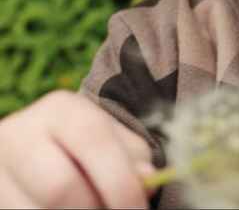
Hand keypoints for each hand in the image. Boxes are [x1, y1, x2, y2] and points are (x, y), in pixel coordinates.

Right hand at [0, 90, 155, 208]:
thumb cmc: (92, 149)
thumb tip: (147, 178)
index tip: (137, 208)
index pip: (92, 140)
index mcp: (60, 109)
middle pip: (60, 186)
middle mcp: (19, 133)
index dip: (120, 182)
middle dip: (94, 208)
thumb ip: (135, 157)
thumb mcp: (116, 140)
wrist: (45, 153)